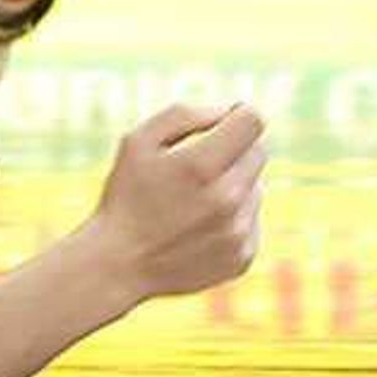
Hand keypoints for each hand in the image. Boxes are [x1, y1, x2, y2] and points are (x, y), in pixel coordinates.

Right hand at [87, 101, 266, 300]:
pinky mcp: (242, 256)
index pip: (253, 121)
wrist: (119, 264)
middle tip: (198, 164)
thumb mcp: (138, 141)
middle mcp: (227, 200)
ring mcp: (237, 232)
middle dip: (233, 149)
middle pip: (258, 152)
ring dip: (233, 184)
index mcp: (201, 166)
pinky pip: (252, 220)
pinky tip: (199, 227)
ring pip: (257, 187)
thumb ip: (183, 115)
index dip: (239, 114)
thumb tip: (228, 111)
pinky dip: (233, 217)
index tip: (227, 120)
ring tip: (193, 202)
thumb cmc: (126, 195)